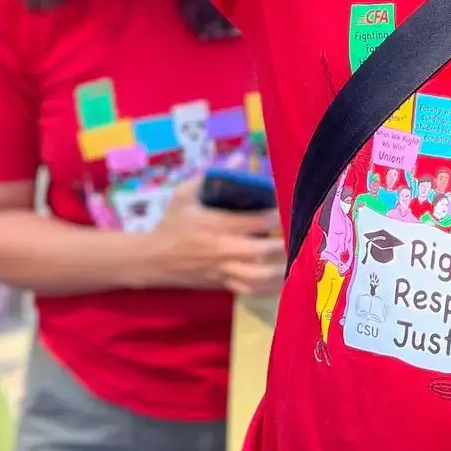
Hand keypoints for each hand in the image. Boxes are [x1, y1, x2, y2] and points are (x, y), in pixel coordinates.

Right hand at [141, 178, 284, 298]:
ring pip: (261, 275)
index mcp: (219, 224)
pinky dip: (269, 287)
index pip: (261, 220)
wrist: (153, 259)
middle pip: (267, 248)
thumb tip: (239, 159)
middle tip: (297, 232)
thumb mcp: (184, 194)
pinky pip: (251, 291)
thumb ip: (212, 175)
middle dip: (286, 241)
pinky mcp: (223, 284)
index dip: (280, 213)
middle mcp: (226, 249)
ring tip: (294, 257)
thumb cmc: (171, 224)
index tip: (290, 207)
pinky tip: (281, 280)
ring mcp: (225, 270)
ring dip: (281, 267)